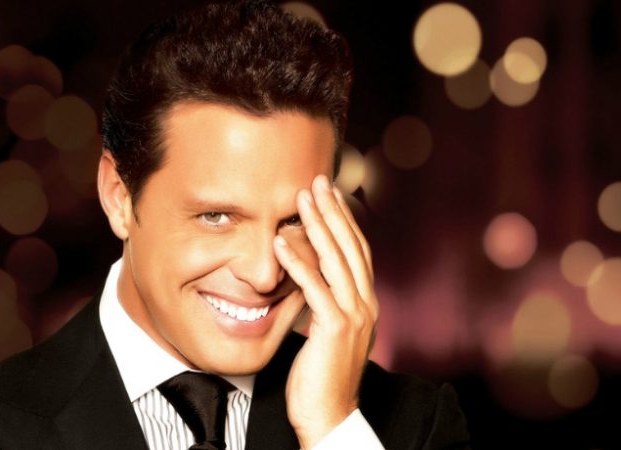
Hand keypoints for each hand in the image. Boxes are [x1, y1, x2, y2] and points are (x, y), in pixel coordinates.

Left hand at [273, 174, 377, 448]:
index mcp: (364, 302)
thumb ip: (323, 300)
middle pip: (350, 246)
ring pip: (336, 260)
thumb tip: (307, 274)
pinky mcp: (334, 329)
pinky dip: (299, 262)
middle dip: (333, 211)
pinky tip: (282, 242)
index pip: (356, 251)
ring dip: (317, 225)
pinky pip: (315, 288)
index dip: (344, 220)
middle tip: (317, 181)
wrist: (329, 413)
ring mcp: (353, 315)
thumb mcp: (326, 329)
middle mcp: (365, 304)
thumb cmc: (322, 373)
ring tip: (302, 198)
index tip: (330, 194)